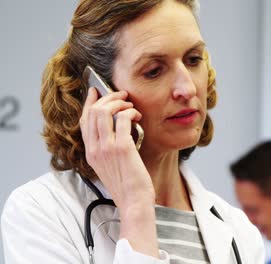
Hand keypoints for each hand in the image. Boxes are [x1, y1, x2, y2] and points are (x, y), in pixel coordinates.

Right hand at [80, 87, 153, 207]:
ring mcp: (107, 148)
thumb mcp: (109, 167)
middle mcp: (95, 149)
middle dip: (108, 97)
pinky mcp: (122, 148)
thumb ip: (107, 149)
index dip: (89, 103)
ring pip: (105, 111)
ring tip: (130, 105)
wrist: (134, 203)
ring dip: (119, 102)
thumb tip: (117, 128)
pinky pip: (123, 119)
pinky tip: (137, 116)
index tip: (96, 91)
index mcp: (90, 153)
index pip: (84, 120)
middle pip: (93, 112)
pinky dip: (130, 112)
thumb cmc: (126, 187)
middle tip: (122, 95)